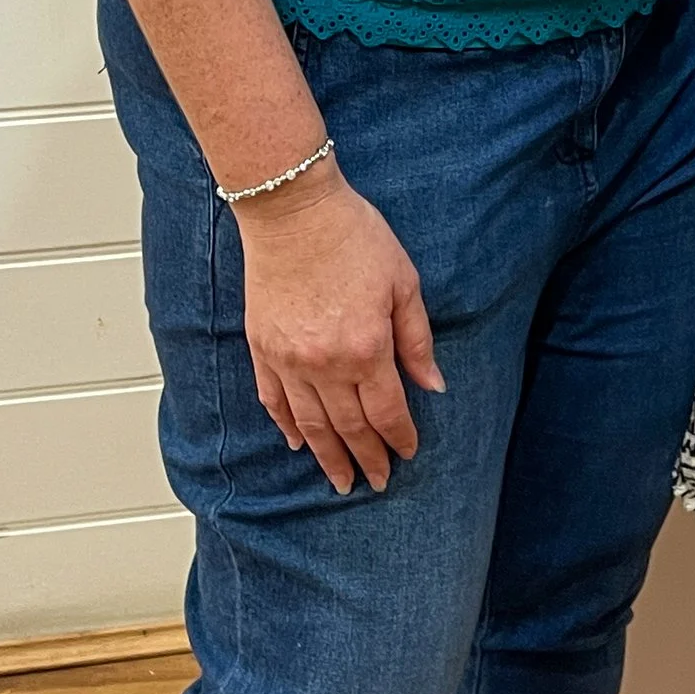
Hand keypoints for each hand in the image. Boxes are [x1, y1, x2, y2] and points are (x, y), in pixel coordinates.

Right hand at [232, 163, 442, 491]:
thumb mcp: (404, 283)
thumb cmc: (355, 238)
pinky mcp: (262, 347)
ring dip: (327, 456)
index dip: (399, 439)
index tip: (407, 455)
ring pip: (309, 424)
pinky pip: (273, 400)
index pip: (387, 413)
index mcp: (366, 349)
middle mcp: (325, 364)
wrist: (293, 211)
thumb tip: (432, 386)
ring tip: (339, 481)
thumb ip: (417, 340)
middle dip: (366, 459)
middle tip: (377, 483)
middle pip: (348, 428)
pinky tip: (298, 443)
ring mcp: (288, 360)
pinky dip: (286, 425)